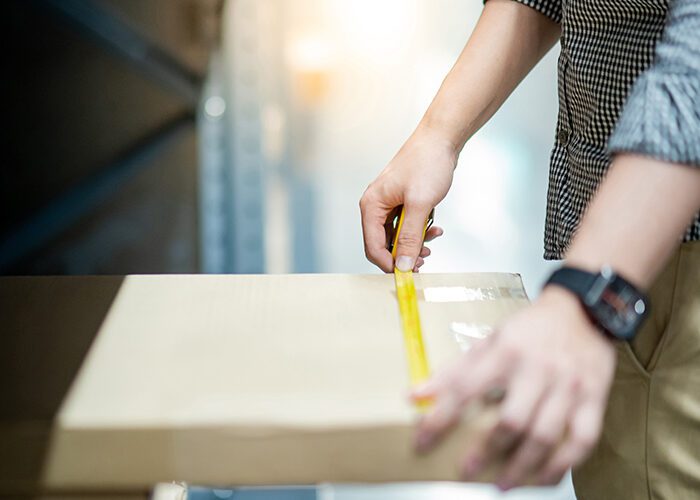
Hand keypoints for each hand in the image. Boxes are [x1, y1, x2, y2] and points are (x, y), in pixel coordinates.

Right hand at [359, 126, 456, 271]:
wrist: (441, 139)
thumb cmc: (427, 164)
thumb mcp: (420, 204)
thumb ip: (410, 237)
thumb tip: (403, 266)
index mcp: (372, 205)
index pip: (372, 246)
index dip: (388, 263)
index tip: (408, 274)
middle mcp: (376, 206)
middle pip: (383, 244)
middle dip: (403, 255)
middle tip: (423, 262)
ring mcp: (389, 204)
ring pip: (397, 237)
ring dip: (414, 244)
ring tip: (431, 243)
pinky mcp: (403, 202)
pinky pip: (407, 226)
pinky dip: (420, 231)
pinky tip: (436, 230)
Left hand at [411, 286, 615, 488]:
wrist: (583, 310)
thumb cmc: (530, 329)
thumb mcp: (489, 340)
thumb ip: (455, 370)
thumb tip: (415, 395)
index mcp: (507, 351)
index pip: (466, 389)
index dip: (441, 417)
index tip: (423, 440)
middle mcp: (539, 369)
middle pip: (512, 420)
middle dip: (486, 452)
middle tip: (467, 471)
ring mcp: (569, 386)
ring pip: (546, 436)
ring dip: (522, 467)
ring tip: (502, 484)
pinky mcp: (595, 398)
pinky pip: (582, 440)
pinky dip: (562, 465)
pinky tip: (544, 478)